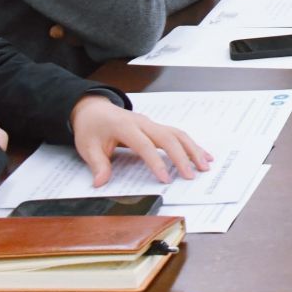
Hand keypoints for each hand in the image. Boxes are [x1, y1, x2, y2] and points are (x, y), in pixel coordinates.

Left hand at [70, 94, 210, 186]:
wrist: (93, 109)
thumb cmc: (91, 128)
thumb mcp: (87, 147)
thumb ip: (97, 165)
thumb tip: (100, 182)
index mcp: (125, 127)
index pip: (145, 145)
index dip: (156, 162)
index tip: (165, 179)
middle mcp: (143, 123)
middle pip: (168, 138)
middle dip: (182, 156)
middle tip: (191, 175)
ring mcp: (152, 123)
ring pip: (177, 134)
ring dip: (192, 149)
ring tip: (205, 165)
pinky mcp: (156, 127)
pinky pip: (177, 134)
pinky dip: (191, 145)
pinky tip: (203, 154)